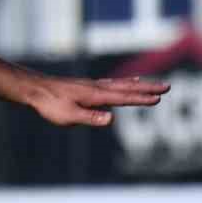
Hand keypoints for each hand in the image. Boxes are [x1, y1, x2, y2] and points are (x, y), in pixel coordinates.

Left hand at [22, 73, 168, 126]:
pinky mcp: (86, 87)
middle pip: (127, 88)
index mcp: (95, 96)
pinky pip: (110, 83)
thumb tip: (112, 119)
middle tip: (168, 86)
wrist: (34, 89)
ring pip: (120, 84)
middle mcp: (96, 88)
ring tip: (153, 83)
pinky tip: (124, 83)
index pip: (124, 98)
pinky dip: (123, 83)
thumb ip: (90, 117)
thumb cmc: (49, 104)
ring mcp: (92, 86)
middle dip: (147, 88)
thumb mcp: (68, 116)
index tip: (159, 98)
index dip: (142, 99)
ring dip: (138, 85)